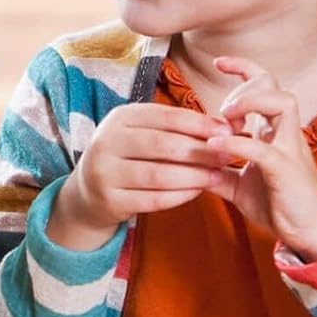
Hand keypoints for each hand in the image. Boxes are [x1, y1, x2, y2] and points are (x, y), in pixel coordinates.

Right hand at [48, 103, 225, 249]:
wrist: (88, 192)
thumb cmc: (127, 156)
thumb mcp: (142, 133)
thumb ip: (175, 129)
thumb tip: (223, 127)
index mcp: (119, 118)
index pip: (165, 116)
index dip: (199, 123)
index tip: (227, 131)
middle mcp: (106, 142)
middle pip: (164, 145)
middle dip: (201, 150)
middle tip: (228, 156)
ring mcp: (104, 173)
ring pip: (159, 174)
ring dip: (194, 176)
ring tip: (218, 175)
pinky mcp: (110, 200)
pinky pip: (153, 199)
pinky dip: (180, 196)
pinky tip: (198, 191)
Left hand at [202, 57, 316, 260]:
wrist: (310, 234)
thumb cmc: (281, 205)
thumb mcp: (240, 187)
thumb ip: (218, 173)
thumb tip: (192, 165)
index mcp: (274, 132)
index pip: (266, 87)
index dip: (245, 69)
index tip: (220, 62)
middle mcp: (285, 134)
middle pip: (274, 87)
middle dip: (245, 87)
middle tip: (223, 109)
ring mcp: (289, 150)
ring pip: (283, 103)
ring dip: (250, 103)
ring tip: (226, 119)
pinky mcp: (287, 170)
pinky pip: (264, 147)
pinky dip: (238, 142)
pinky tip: (217, 144)